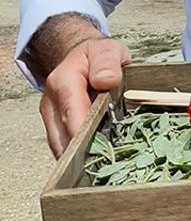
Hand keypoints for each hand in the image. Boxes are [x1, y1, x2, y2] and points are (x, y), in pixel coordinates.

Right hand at [39, 38, 130, 157]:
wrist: (81, 56)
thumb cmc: (97, 56)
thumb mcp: (108, 50)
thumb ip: (107, 62)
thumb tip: (106, 80)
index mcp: (63, 82)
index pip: (71, 114)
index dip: (83, 134)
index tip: (98, 150)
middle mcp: (51, 103)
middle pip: (62, 138)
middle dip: (83, 154)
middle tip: (106, 167)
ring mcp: (51, 118)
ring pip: (61, 148)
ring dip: (80, 159)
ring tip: (103, 170)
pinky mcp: (55, 128)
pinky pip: (64, 147)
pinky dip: (79, 157)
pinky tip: (96, 163)